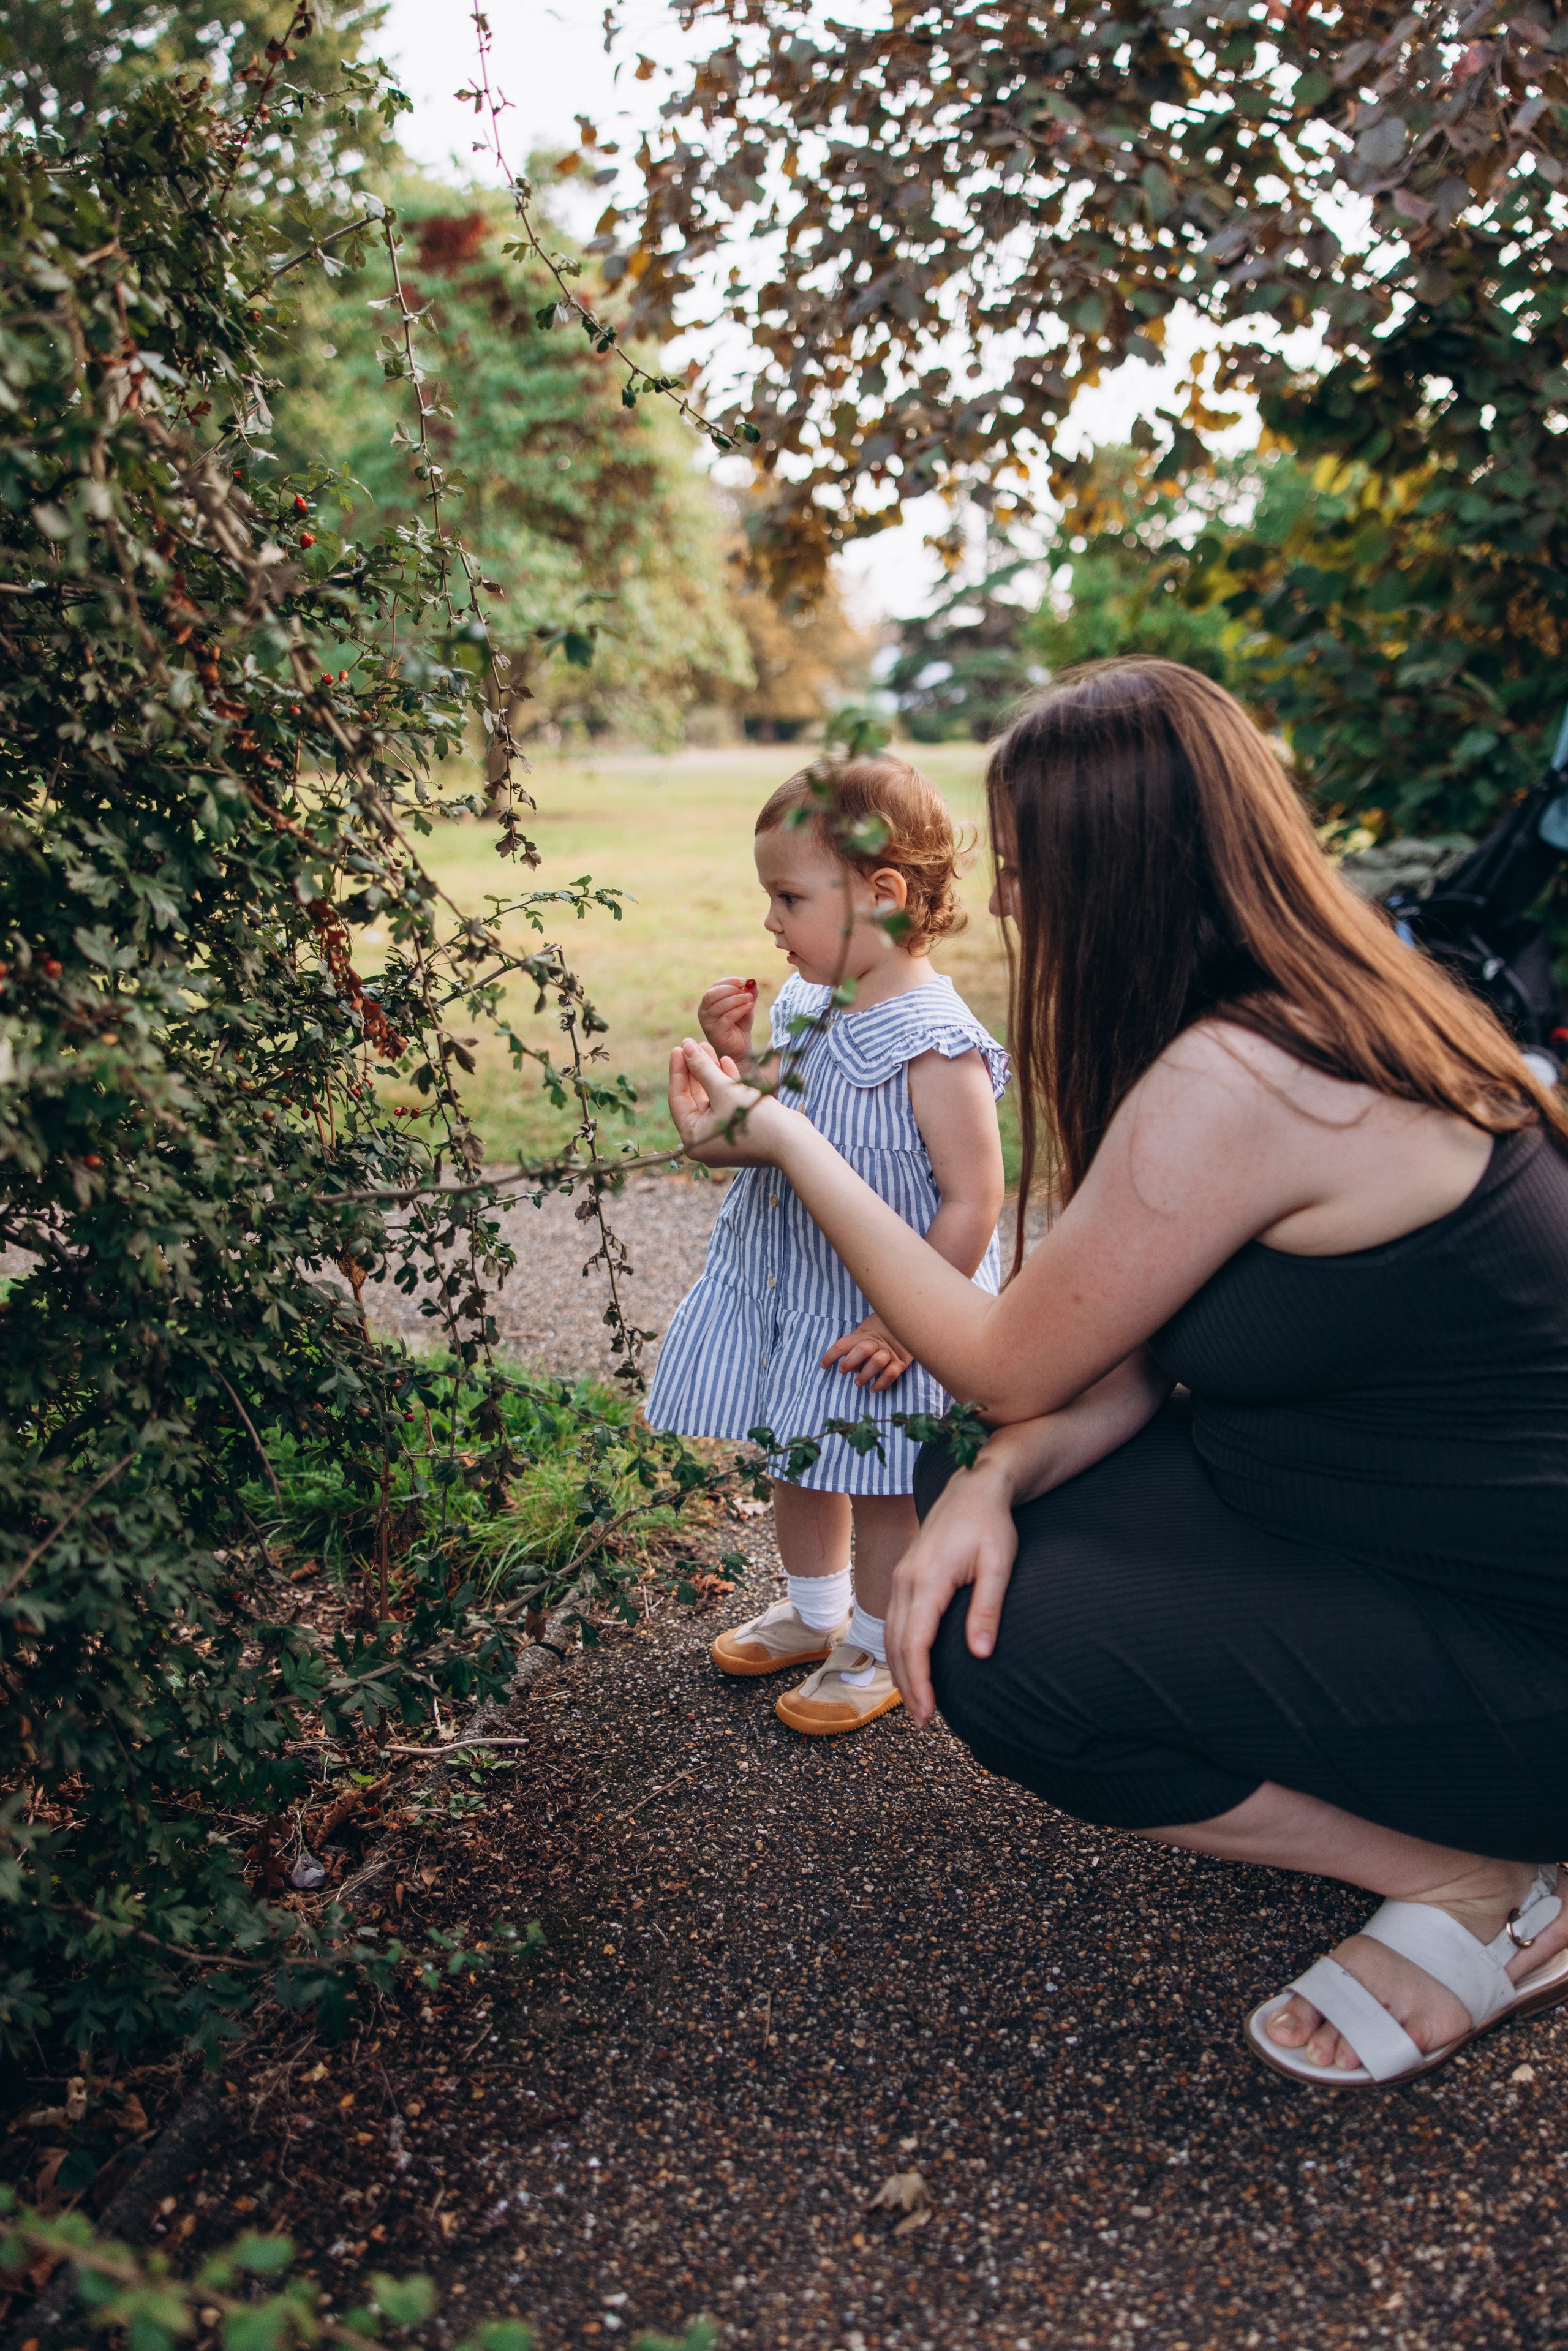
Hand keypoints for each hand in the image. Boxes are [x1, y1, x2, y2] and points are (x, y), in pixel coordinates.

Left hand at [667, 1036, 787, 1164]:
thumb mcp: (723, 1090)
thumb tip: (685, 1046)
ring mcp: (725, 1137)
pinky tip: (726, 1060)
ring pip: (712, 1099)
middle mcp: (705, 1141)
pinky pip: (727, 1104)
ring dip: (711, 1073)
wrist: (794, 1142)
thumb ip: (702, 1068)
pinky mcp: (742, 1130)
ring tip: (707, 1046)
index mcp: (694, 1139)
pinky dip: (727, 1084)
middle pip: (695, 1099)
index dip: (678, 1071)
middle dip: (695, 1069)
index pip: (678, 1100)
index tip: (678, 1047)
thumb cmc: (754, 1118)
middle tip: (691, 1043)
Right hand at [698, 976, 757, 1064]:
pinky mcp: (714, 1032)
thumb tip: (753, 982)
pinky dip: (739, 1009)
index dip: (729, 981)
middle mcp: (704, 1011)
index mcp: (709, 1002)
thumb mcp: (745, 1006)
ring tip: (750, 999)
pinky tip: (749, 1007)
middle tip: (746, 991)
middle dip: (731, 989)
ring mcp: (707, 1022)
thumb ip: (748, 994)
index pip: (715, 986)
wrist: (739, 1049)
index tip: (744, 981)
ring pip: (720, 1005)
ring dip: (737, 999)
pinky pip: (727, 1017)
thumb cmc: (739, 1026)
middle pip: (712, 993)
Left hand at [821, 1313, 913, 1393]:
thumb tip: (852, 1368)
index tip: (823, 1365)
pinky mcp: (901, 1361)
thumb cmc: (882, 1328)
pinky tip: (873, 1388)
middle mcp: (877, 1342)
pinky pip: (891, 1373)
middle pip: (862, 1350)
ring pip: (877, 1362)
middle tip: (843, 1371)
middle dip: (850, 1362)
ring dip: (865, 1374)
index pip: (844, 1344)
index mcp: (864, 1334)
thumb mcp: (866, 1330)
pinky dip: (881, 1383)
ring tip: (858, 1383)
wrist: (908, 1322)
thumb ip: (857, 1344)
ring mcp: (889, 1352)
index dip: (831, 1355)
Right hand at [884, 1457, 1017, 1727]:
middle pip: (896, 1645)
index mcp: (927, 1580)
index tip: (929, 1715)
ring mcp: (901, 1576)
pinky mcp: (905, 1574)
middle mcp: (906, 1580)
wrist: (974, 1486)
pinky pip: (893, 1619)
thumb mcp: (999, 1565)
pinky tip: (911, 1664)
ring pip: (890, 1634)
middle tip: (923, 1722)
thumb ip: (987, 1610)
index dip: (919, 1683)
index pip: (914, 1644)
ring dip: (900, 1670)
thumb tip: (980, 1655)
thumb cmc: (991, 1524)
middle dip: (907, 1686)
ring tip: (917, 1703)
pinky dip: (898, 1648)